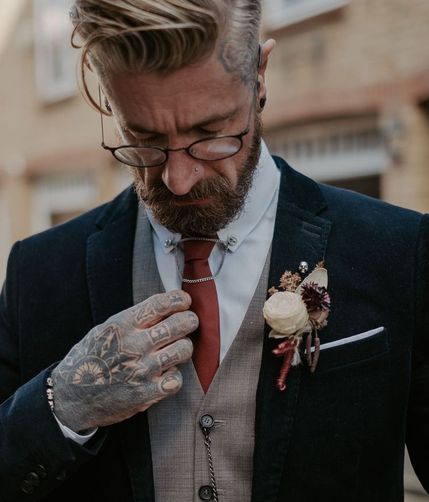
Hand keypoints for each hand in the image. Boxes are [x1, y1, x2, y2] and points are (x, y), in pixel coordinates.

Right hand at [51, 290, 196, 431]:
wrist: (71, 397)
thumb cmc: (90, 358)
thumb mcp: (105, 330)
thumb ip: (133, 319)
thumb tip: (164, 307)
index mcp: (123, 325)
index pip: (160, 304)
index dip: (178, 299)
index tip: (184, 301)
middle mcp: (134, 345)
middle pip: (179, 324)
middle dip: (190, 320)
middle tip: (189, 321)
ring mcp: (142, 369)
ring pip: (183, 350)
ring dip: (185, 347)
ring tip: (179, 348)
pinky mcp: (146, 393)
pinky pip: (176, 380)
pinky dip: (175, 376)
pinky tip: (167, 374)